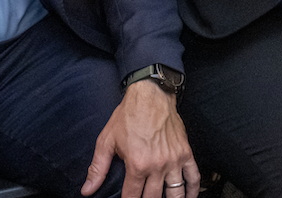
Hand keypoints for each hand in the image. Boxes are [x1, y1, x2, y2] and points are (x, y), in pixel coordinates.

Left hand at [84, 80, 198, 197]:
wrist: (150, 95)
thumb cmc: (128, 115)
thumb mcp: (106, 141)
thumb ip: (97, 169)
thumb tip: (87, 190)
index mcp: (137, 165)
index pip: (132, 197)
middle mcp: (157, 166)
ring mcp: (174, 160)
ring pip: (176, 193)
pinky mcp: (185, 153)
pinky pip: (194, 177)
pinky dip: (193, 191)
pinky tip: (188, 197)